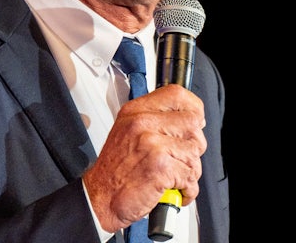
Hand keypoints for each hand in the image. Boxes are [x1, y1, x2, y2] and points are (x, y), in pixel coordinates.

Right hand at [83, 84, 206, 232]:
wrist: (99, 199)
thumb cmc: (116, 170)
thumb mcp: (129, 131)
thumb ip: (158, 119)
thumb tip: (193, 117)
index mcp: (136, 111)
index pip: (177, 95)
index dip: (193, 108)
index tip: (196, 121)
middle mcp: (143, 123)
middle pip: (193, 123)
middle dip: (193, 144)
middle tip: (180, 158)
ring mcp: (152, 143)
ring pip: (195, 150)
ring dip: (190, 169)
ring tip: (172, 175)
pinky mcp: (160, 166)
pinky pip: (190, 174)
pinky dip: (187, 188)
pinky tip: (173, 189)